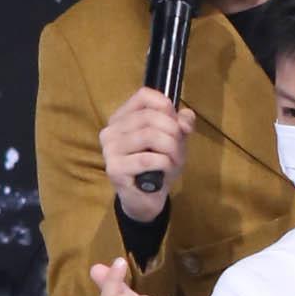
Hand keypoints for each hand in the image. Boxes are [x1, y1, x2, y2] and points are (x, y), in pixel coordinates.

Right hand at [100, 89, 195, 223]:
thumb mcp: (174, 141)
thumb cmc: (157, 166)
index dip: (166, 106)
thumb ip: (181, 124)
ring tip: (174, 160)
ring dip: (171, 149)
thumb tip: (185, 120)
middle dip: (174, 132)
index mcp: (122, 117)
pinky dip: (164, 163)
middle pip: (150, 117)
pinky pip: (147, 159)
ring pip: (150, 135)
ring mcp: (110, 149)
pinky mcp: (114, 168)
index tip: (176, 124)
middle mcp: (111, 130)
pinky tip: (165, 170)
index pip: (144, 96)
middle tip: (179, 149)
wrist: (146, 200)